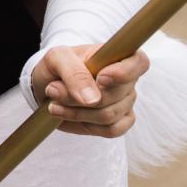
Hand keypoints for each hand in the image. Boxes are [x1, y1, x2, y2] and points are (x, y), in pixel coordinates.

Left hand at [32, 44, 148, 137]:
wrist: (47, 87)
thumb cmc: (56, 67)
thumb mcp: (56, 58)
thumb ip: (74, 72)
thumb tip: (92, 99)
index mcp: (117, 56)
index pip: (139, 62)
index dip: (124, 72)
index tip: (100, 78)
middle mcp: (126, 80)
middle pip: (115, 95)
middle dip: (78, 96)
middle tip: (53, 90)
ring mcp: (125, 102)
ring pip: (109, 115)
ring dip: (76, 112)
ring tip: (54, 104)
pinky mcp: (119, 122)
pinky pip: (111, 130)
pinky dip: (84, 125)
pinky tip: (68, 116)